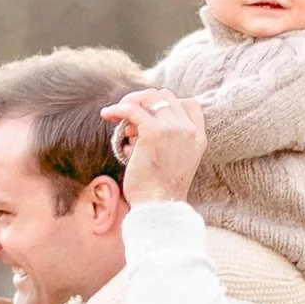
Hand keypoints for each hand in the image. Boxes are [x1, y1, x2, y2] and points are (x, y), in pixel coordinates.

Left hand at [99, 87, 205, 204]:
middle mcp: (189, 130)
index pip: (189, 104)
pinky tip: (106, 115)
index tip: (149, 115)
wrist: (159, 207)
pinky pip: (132, 110)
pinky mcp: (155, 132)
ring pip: (149, 98)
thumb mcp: (172, 163)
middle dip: (144, 100)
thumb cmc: (158, 192)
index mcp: (198, 138)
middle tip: (128, 114)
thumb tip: (136, 127)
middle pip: (166, 96)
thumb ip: (166, 144)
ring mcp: (174, 129)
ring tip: (120, 125)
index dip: (167, 105)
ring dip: (131, 105)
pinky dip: (117, 109)